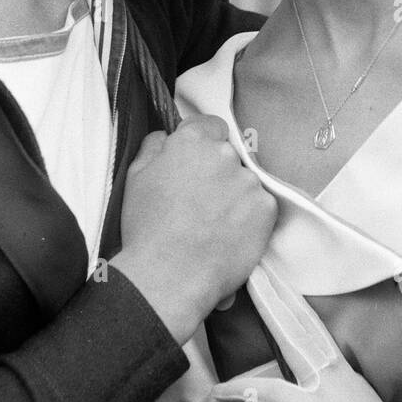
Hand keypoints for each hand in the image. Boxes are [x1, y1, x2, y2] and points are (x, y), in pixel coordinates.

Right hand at [111, 116, 276, 343]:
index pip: (212, 126)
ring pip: (245, 182)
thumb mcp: (135, 177)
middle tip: (201, 201)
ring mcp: (249, 181)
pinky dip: (249, 218)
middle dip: (218, 171)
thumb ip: (153, 145)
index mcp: (192, 141)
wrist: (170, 276)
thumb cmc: (147, 229)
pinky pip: (260, 206)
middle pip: (229, 155)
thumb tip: (166, 135)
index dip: (205, 144)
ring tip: (213, 225)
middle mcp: (225, 154)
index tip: (198, 164)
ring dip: (234, 195)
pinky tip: (228, 235)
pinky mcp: (266, 208)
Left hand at [202, 264, 401, 401]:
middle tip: (260, 267)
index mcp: (350, 385)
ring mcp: (332, 393)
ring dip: (269, 310)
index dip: (297, 314)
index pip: (318, 340)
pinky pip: (269, 395)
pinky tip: (215, 395)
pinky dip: (239, 392)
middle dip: (282, 295)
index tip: (281, 290)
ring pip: (292, 341)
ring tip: (250, 283)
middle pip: (305, 327)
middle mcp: (343, 380)